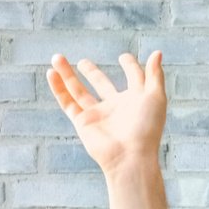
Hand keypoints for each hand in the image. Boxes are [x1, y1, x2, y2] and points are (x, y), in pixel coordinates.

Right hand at [47, 52, 166, 175]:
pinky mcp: (82, 122)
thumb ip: (155, 74)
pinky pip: (67, 102)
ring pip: (78, 91)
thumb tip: (157, 52)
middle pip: (101, 85)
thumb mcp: (155, 96)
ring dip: (67, 74)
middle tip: (83, 61)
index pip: (132, 79)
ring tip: (57, 57)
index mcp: (135, 100)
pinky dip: (58, 88)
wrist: (130, 156)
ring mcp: (97, 115)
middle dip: (92, 73)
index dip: (130, 67)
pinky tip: (51, 73)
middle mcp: (116, 107)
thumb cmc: (146, 128)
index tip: (124, 58)